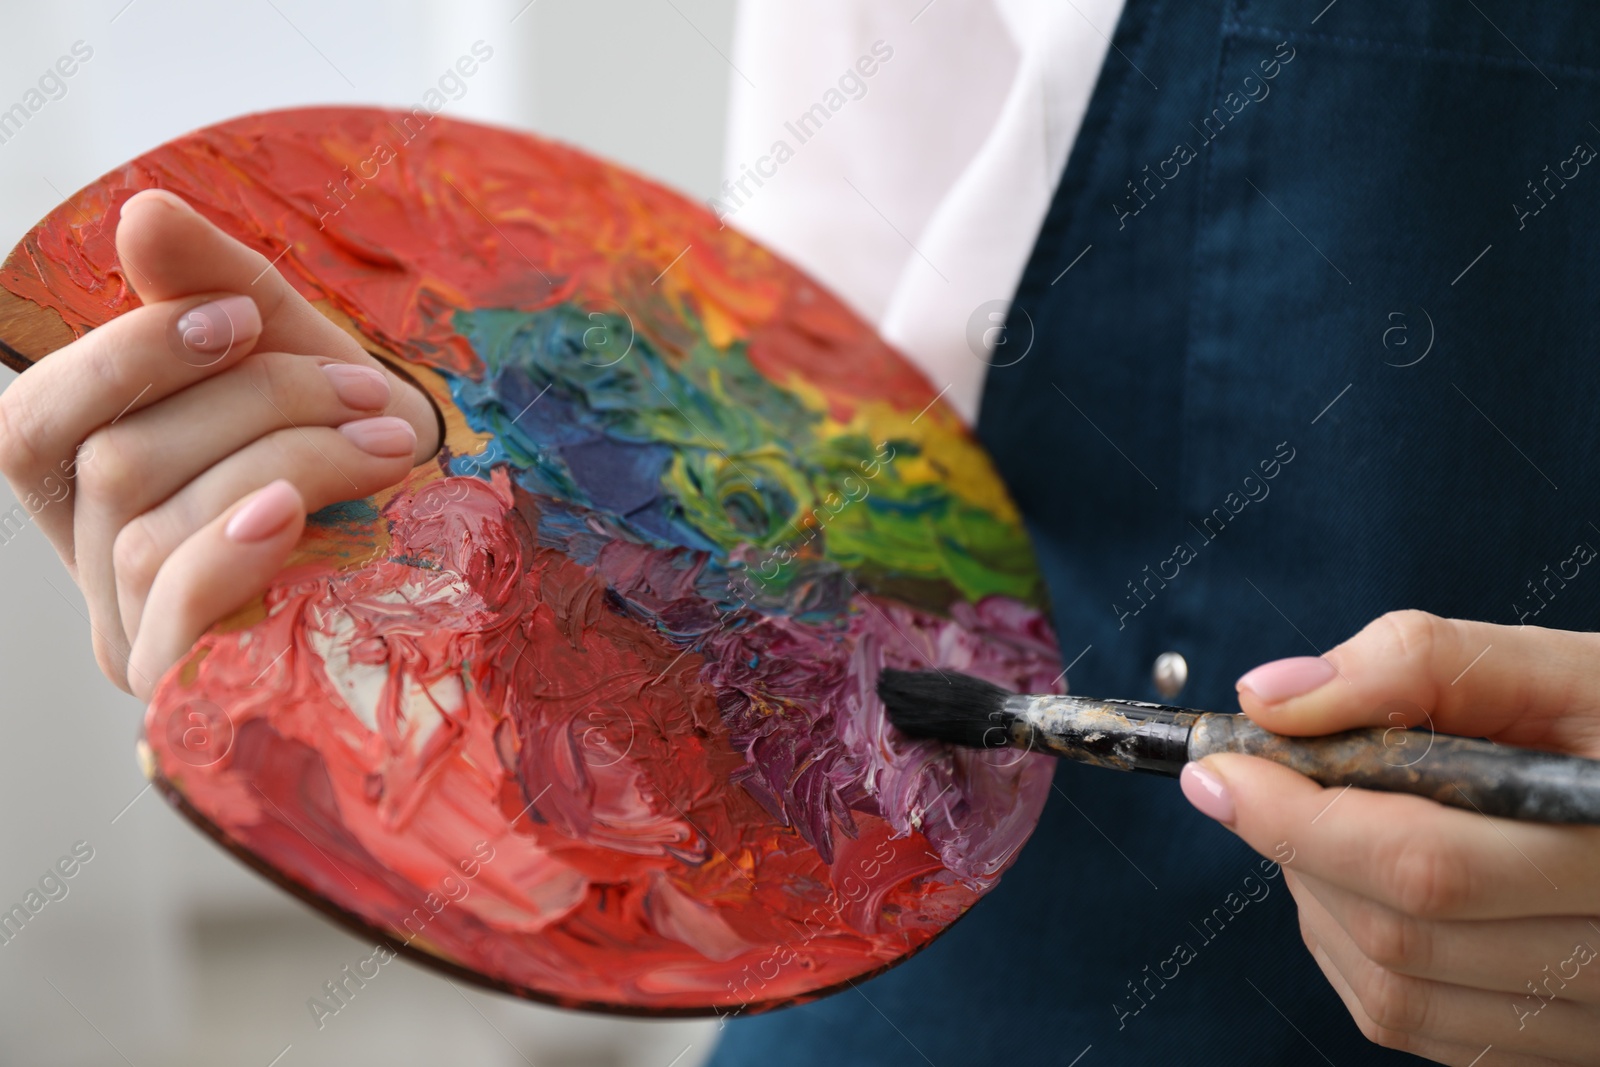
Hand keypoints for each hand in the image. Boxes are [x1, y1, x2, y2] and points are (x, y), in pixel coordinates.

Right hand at [0, 190, 439, 697]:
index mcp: (97, 488)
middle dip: (247, 404)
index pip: (34, 422)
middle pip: (111, 464)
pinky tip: (300, 513)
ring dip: (281, 460)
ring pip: (150, 527)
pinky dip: (233, 543)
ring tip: (387, 445)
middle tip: (364, 390)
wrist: (464, 550)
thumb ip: (220, 286)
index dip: (122, 356)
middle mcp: (98, 567)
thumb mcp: (298, 354)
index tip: (244, 317)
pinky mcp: (193, 688)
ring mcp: (138, 637)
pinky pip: (175, 606)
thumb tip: (141, 213)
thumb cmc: (364, 447)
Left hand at [1181, 611, 1599, 1064]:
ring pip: (1393, 992)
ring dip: (1322, 898)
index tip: (1220, 770)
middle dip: (1300, 847)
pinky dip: (1357, 946)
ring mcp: (1590, 1025)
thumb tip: (1271, 698)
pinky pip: (1418, 1023)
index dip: (1299, 819)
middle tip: (1270, 779)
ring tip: (1338, 818)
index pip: (1424, 866)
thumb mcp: (1555, 671)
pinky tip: (1368, 876)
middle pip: (1395, 934)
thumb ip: (1418, 664)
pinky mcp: (1554, 1051)